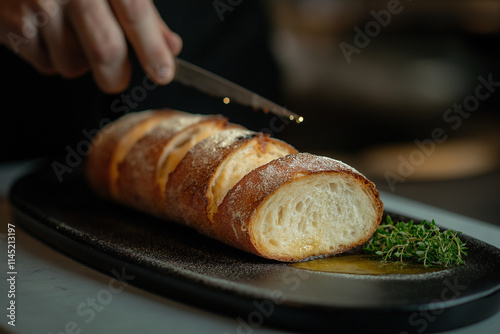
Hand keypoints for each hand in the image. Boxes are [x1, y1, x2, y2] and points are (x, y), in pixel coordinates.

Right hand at [0, 0, 182, 92]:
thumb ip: (142, 13)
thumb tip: (170, 47)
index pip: (134, 13)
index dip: (152, 48)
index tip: (163, 73)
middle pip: (104, 49)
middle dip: (117, 77)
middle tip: (117, 78)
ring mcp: (38, 5)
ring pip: (73, 64)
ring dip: (81, 62)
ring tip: (72, 35)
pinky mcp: (13, 24)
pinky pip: (46, 63)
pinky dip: (54, 58)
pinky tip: (49, 33)